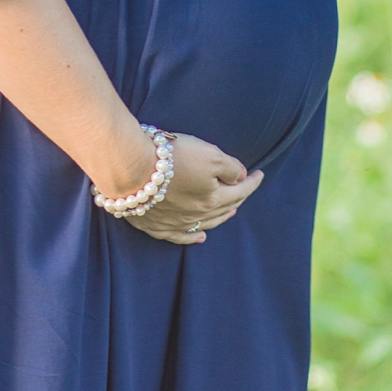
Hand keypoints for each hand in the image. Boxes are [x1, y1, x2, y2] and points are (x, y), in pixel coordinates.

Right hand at [127, 134, 262, 245]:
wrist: (132, 169)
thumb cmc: (172, 157)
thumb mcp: (209, 153)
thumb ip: (229, 167)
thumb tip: (240, 176)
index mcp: (213, 198)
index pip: (239, 191)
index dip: (252, 182)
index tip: (260, 174)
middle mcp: (197, 215)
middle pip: (224, 208)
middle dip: (237, 198)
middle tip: (244, 189)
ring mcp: (176, 223)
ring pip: (205, 223)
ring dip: (220, 217)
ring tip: (231, 211)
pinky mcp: (156, 225)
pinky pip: (179, 236)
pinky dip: (192, 237)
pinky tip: (199, 237)